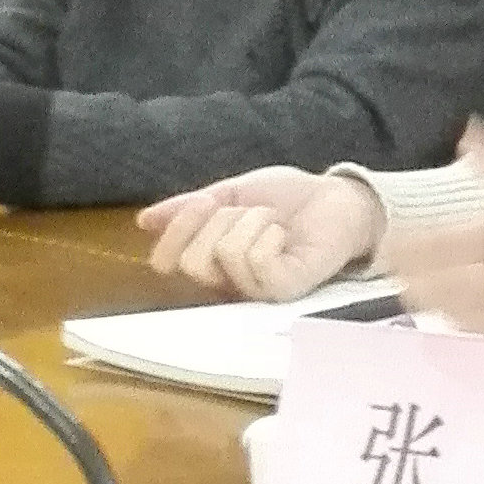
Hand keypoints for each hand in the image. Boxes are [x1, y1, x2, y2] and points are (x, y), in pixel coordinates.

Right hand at [138, 168, 383, 300]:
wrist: (339, 196)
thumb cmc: (290, 198)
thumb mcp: (232, 194)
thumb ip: (191, 208)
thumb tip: (144, 220)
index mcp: (211, 261)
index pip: (166, 262)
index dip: (178, 227)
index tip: (204, 201)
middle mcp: (228, 283)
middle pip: (191, 260)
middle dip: (220, 220)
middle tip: (253, 212)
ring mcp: (256, 290)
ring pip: (224, 254)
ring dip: (252, 221)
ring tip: (276, 222)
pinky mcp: (285, 289)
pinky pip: (255, 261)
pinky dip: (268, 235)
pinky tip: (286, 236)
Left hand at [385, 145, 483, 334]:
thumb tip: (463, 138)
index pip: (443, 242)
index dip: (409, 246)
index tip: (388, 243)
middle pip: (442, 283)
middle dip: (410, 278)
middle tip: (389, 272)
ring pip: (460, 312)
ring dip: (430, 304)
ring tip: (411, 293)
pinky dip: (462, 325)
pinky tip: (450, 314)